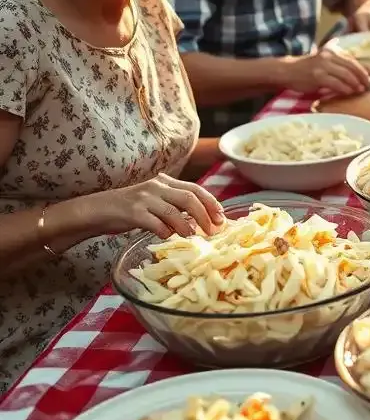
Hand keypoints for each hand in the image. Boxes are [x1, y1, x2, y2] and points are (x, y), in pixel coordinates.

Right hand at [84, 173, 224, 239]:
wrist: (98, 210)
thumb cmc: (130, 209)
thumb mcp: (155, 201)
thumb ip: (174, 205)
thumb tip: (201, 219)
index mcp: (165, 182)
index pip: (195, 189)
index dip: (211, 202)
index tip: (221, 216)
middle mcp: (157, 187)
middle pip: (189, 198)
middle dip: (205, 214)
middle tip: (213, 229)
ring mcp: (144, 199)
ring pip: (173, 211)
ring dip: (186, 225)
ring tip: (193, 235)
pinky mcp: (132, 212)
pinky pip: (154, 222)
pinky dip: (164, 231)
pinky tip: (167, 236)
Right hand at [283, 49, 369, 96]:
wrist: (287, 71)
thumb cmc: (308, 69)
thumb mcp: (324, 62)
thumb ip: (339, 66)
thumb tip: (360, 76)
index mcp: (332, 51)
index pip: (352, 61)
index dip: (363, 71)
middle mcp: (328, 56)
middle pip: (351, 67)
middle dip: (362, 78)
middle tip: (368, 87)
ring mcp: (323, 65)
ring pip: (345, 75)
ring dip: (355, 84)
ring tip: (361, 91)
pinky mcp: (317, 76)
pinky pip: (335, 83)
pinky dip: (344, 88)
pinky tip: (349, 93)